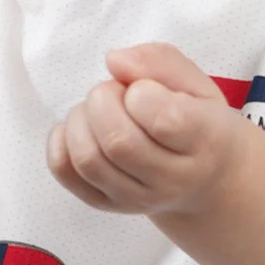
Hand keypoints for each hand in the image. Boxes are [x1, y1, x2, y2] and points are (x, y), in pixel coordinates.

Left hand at [46, 43, 247, 216]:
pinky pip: (65, 172)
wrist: (202, 178)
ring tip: (98, 110)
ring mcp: (137, 198)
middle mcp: (172, 179)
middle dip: (103, 101)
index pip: (164, 120)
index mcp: (204, 141)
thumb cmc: (195, 121)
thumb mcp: (194, 82)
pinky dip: (61, 142)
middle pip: (118, 142)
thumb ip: (159, 61)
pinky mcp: (107, 204)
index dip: (141, 92)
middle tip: (114, 91)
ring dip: (80, 120)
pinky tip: (83, 129)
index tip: (143, 88)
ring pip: (88, 160)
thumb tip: (115, 61)